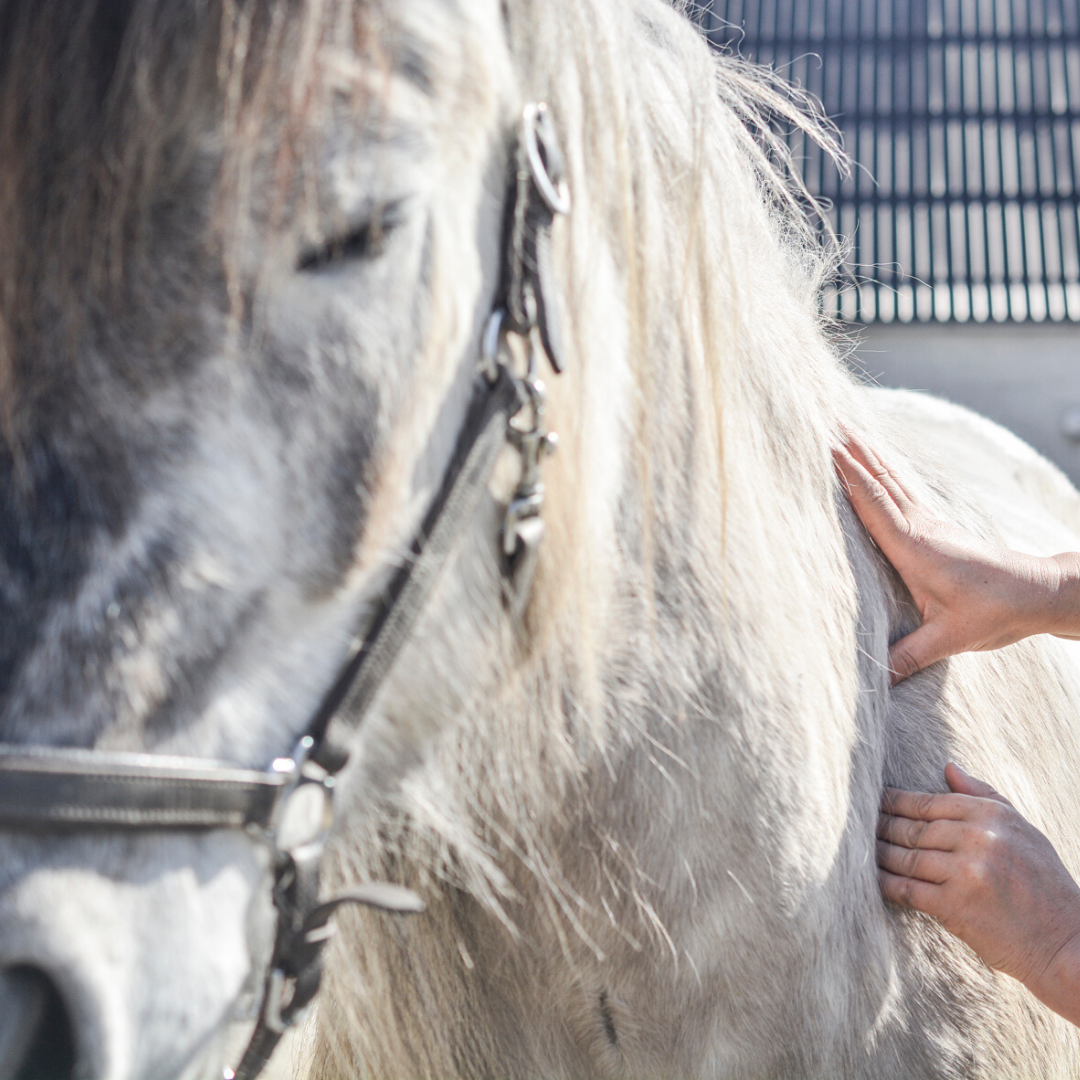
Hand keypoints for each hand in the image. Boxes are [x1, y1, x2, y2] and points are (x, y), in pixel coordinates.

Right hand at [833, 430, 1068, 682]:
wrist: (1039, 592)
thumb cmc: (997, 611)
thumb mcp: (953, 639)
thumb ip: (912, 655)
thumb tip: (877, 679)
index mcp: (916, 548)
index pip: (876, 505)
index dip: (850, 477)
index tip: (827, 449)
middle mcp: (921, 528)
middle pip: (881, 481)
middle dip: (853, 452)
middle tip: (826, 422)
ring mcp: (930, 524)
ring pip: (893, 481)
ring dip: (868, 455)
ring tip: (845, 430)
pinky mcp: (937, 528)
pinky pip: (902, 490)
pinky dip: (884, 471)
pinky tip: (878, 464)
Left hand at [878, 764, 1079, 1023]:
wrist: (1067, 942)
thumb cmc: (1044, 883)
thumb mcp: (1022, 829)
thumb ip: (984, 795)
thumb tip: (947, 767)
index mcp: (990, 815)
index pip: (926, 802)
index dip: (893, 800)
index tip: (871, 799)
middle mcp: (976, 838)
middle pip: (910, 827)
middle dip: (878, 825)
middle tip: (852, 822)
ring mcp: (964, 872)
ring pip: (904, 856)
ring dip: (876, 853)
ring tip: (854, 848)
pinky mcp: (954, 905)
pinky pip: (906, 888)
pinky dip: (884, 882)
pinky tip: (870, 877)